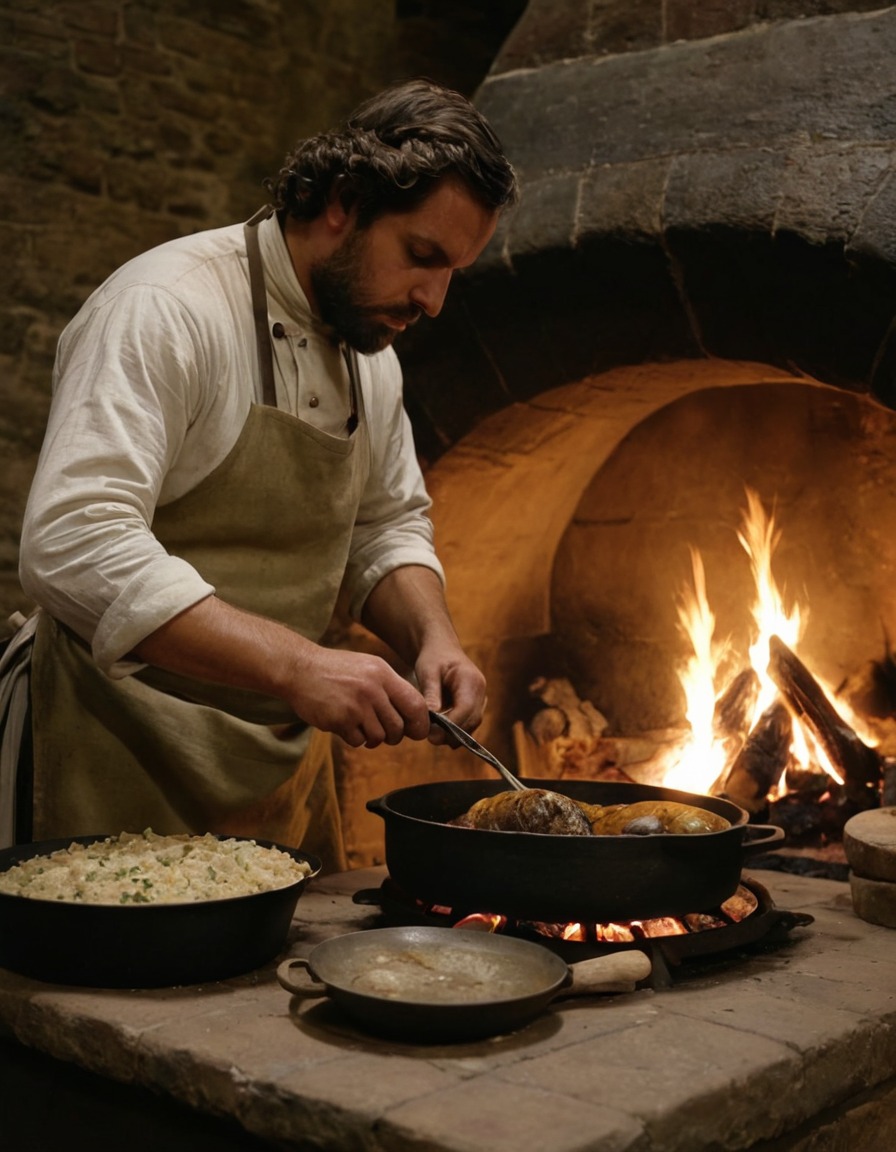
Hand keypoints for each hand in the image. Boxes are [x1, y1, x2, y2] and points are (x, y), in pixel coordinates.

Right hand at [290, 646, 431, 748]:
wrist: (299, 668)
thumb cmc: (335, 670)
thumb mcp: (368, 667)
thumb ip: (389, 688)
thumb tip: (413, 715)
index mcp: (383, 674)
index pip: (415, 704)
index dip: (420, 723)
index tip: (417, 731)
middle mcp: (373, 689)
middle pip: (398, 727)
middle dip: (393, 736)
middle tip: (384, 733)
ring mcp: (356, 705)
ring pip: (379, 737)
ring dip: (371, 738)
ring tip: (360, 726)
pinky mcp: (339, 719)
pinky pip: (357, 741)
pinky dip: (353, 738)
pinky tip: (344, 724)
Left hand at [414, 647, 486, 742]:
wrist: (441, 649)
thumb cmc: (433, 658)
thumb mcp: (428, 672)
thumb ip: (431, 694)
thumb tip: (432, 717)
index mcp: (471, 680)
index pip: (466, 708)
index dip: (451, 725)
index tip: (432, 734)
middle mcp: (480, 691)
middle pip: (472, 720)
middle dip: (452, 733)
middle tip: (430, 738)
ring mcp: (480, 699)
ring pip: (472, 725)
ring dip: (454, 735)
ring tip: (433, 736)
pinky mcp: (474, 706)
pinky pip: (469, 723)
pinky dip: (456, 731)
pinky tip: (440, 733)